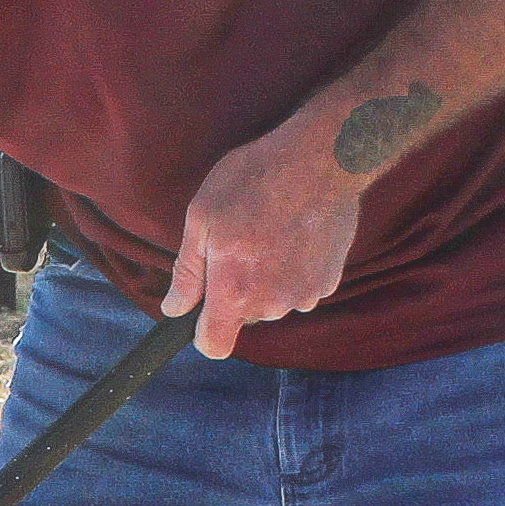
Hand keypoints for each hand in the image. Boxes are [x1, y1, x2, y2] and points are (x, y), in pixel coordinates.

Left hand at [163, 112, 375, 359]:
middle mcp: (272, 304)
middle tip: (241, 245)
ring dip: (268, 280)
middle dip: (237, 291)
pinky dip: (295, 270)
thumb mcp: (202, 217)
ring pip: (274, 302)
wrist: (320, 160)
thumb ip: (187, 272)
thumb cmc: (254, 181)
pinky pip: (301, 288)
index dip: (204, 332)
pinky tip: (295, 235)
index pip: (214, 346)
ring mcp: (305, 295)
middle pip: (245, 318)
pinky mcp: (329, 281)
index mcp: (235, 292)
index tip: (203, 311)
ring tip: (271, 235)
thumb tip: (175, 308)